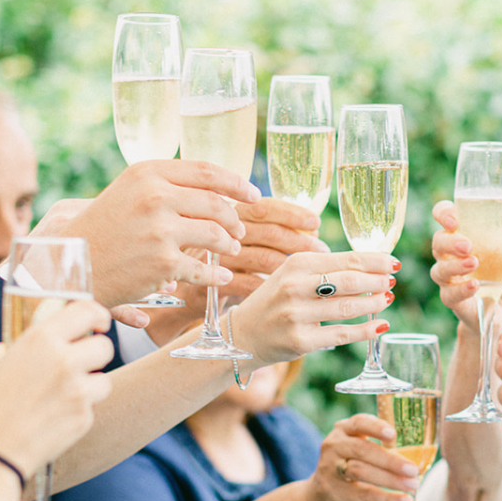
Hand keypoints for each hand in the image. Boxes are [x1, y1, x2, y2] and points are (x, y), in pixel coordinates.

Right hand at [0, 301, 113, 479]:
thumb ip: (5, 352)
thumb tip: (6, 350)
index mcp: (40, 340)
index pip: (87, 311)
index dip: (97, 315)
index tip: (98, 322)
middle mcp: (65, 361)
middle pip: (105, 346)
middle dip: (95, 353)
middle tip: (81, 362)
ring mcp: (78, 392)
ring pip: (103, 379)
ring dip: (90, 384)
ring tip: (64, 394)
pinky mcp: (83, 419)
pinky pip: (91, 407)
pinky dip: (79, 410)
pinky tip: (55, 417)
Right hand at [40, 161, 261, 308]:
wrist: (69, 264)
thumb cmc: (100, 229)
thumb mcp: (128, 193)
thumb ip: (164, 186)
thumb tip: (213, 188)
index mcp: (147, 172)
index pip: (207, 171)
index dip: (237, 183)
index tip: (253, 194)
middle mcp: (155, 196)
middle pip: (216, 204)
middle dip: (234, 219)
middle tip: (239, 230)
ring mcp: (160, 230)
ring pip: (216, 236)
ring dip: (228, 246)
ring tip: (229, 251)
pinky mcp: (163, 263)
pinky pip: (203, 269)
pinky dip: (216, 275)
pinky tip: (221, 277)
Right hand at [172, 198, 331, 330]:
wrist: (179, 293)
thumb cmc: (219, 263)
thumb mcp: (237, 240)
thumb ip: (266, 230)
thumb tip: (311, 228)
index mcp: (228, 214)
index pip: (264, 207)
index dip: (292, 213)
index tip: (315, 222)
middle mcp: (220, 231)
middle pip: (268, 231)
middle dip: (299, 241)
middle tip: (322, 250)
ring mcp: (214, 257)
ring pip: (262, 257)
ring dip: (290, 264)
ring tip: (310, 273)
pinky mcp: (210, 283)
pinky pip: (249, 284)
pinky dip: (271, 287)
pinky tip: (286, 291)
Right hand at [231, 251, 396, 365]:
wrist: (243, 334)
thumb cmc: (275, 300)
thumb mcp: (291, 275)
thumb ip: (323, 268)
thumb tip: (369, 266)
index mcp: (296, 263)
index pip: (345, 259)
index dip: (375, 261)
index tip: (393, 263)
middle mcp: (294, 286)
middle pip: (350, 281)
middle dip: (377, 281)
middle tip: (391, 281)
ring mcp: (296, 314)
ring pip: (348, 307)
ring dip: (374, 304)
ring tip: (387, 299)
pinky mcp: (301, 341)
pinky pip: (342, 334)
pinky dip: (366, 330)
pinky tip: (380, 325)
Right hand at [304, 414, 417, 500]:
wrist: (320, 495)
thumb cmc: (350, 466)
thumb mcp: (358, 449)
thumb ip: (380, 446)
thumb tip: (419, 456)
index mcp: (344, 430)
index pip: (359, 423)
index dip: (376, 427)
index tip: (393, 435)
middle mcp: (334, 445)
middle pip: (362, 450)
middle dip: (390, 460)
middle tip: (413, 470)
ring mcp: (330, 468)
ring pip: (361, 472)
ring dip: (391, 480)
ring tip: (413, 485)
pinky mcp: (332, 491)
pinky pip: (363, 494)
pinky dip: (386, 499)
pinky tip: (404, 500)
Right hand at [430, 200, 501, 333]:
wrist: (500, 310)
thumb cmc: (501, 274)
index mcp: (460, 236)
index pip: (443, 216)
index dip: (443, 213)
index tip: (454, 220)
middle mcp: (449, 255)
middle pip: (438, 242)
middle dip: (449, 241)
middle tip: (468, 245)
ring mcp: (448, 279)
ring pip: (439, 270)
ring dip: (455, 266)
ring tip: (473, 263)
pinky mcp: (452, 299)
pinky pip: (449, 294)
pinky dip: (462, 289)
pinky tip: (475, 285)